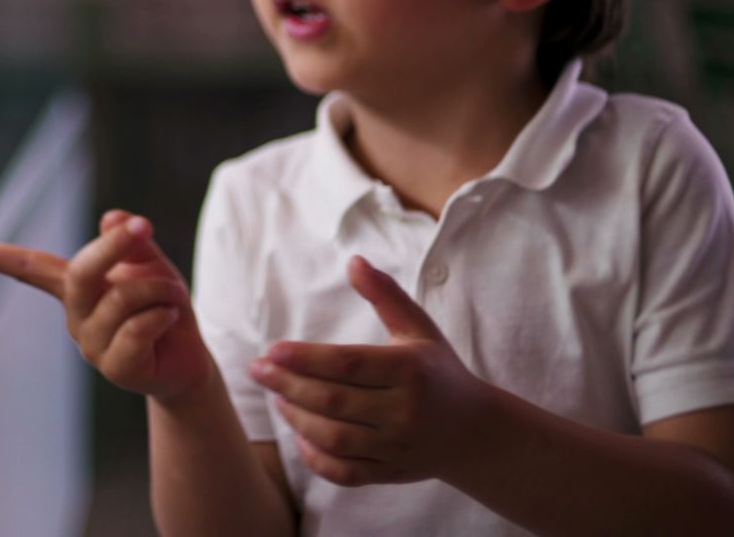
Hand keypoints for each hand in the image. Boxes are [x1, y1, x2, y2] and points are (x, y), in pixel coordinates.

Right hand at [0, 210, 212, 398]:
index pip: (31, 268)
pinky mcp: (116, 368)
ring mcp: (92, 344)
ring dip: (160, 287)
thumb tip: (110, 218)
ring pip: (122, 297)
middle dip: (112, 246)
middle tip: (144, 223)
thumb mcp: (150, 263)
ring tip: (175, 297)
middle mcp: (76, 316)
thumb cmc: (163, 306)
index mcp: (76, 288)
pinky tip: (172, 319)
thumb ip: (132, 241)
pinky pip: (138, 328)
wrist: (189, 359)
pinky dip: (164, 314)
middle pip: (79, 273)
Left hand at [248, 255, 493, 486]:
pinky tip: (299, 436)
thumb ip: (385, 295)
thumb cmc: (439, 371)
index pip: (349, 363)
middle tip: (258, 370)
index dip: (306, 357)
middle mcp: (404, 410)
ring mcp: (397, 446)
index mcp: (410, 370)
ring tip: (277, 398)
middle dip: (288, 385)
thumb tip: (354, 261)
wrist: (475, 431)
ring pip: (335, 438)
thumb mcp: (419, 329)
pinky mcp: (390, 473)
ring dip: (297, 419)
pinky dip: (316, 458)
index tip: (272, 350)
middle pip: (334, 401)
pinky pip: (345, 472)